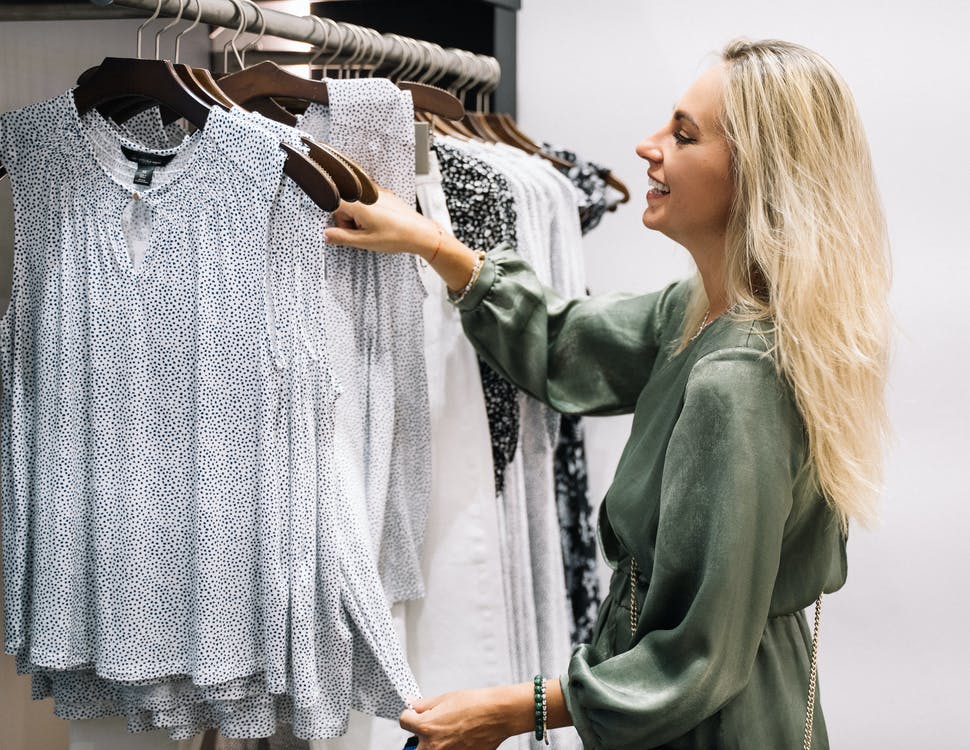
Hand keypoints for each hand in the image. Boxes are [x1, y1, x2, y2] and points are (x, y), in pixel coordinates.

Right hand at [324, 188, 438, 257]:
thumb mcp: (365, 241)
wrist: (420, 233)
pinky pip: (367, 201)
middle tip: (362, 232)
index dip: (337, 221)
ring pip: (356, 203)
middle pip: (344, 204)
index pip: (333, 205)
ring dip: (359, 216)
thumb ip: (342, 237)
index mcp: (358, 203)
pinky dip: (369, 212)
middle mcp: (365, 193)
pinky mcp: (384, 194)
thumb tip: (326, 235)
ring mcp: (376, 192)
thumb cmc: (396, 237)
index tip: (346, 230)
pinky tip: (380, 223)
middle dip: (349, 219)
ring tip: (374, 228)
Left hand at [399, 687, 511, 749]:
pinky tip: (458, 739)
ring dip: (434, 745)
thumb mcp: (445, 699)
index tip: (414, 715)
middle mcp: (433, 746)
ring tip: (448, 733)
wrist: (497, 715)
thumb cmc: (475, 705)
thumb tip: (412, 705)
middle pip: (413, 747)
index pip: (403, 723)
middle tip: (431, 729)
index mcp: (426, 727)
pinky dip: (450, 748)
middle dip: (420, 737)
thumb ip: (424, 705)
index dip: (409, 716)